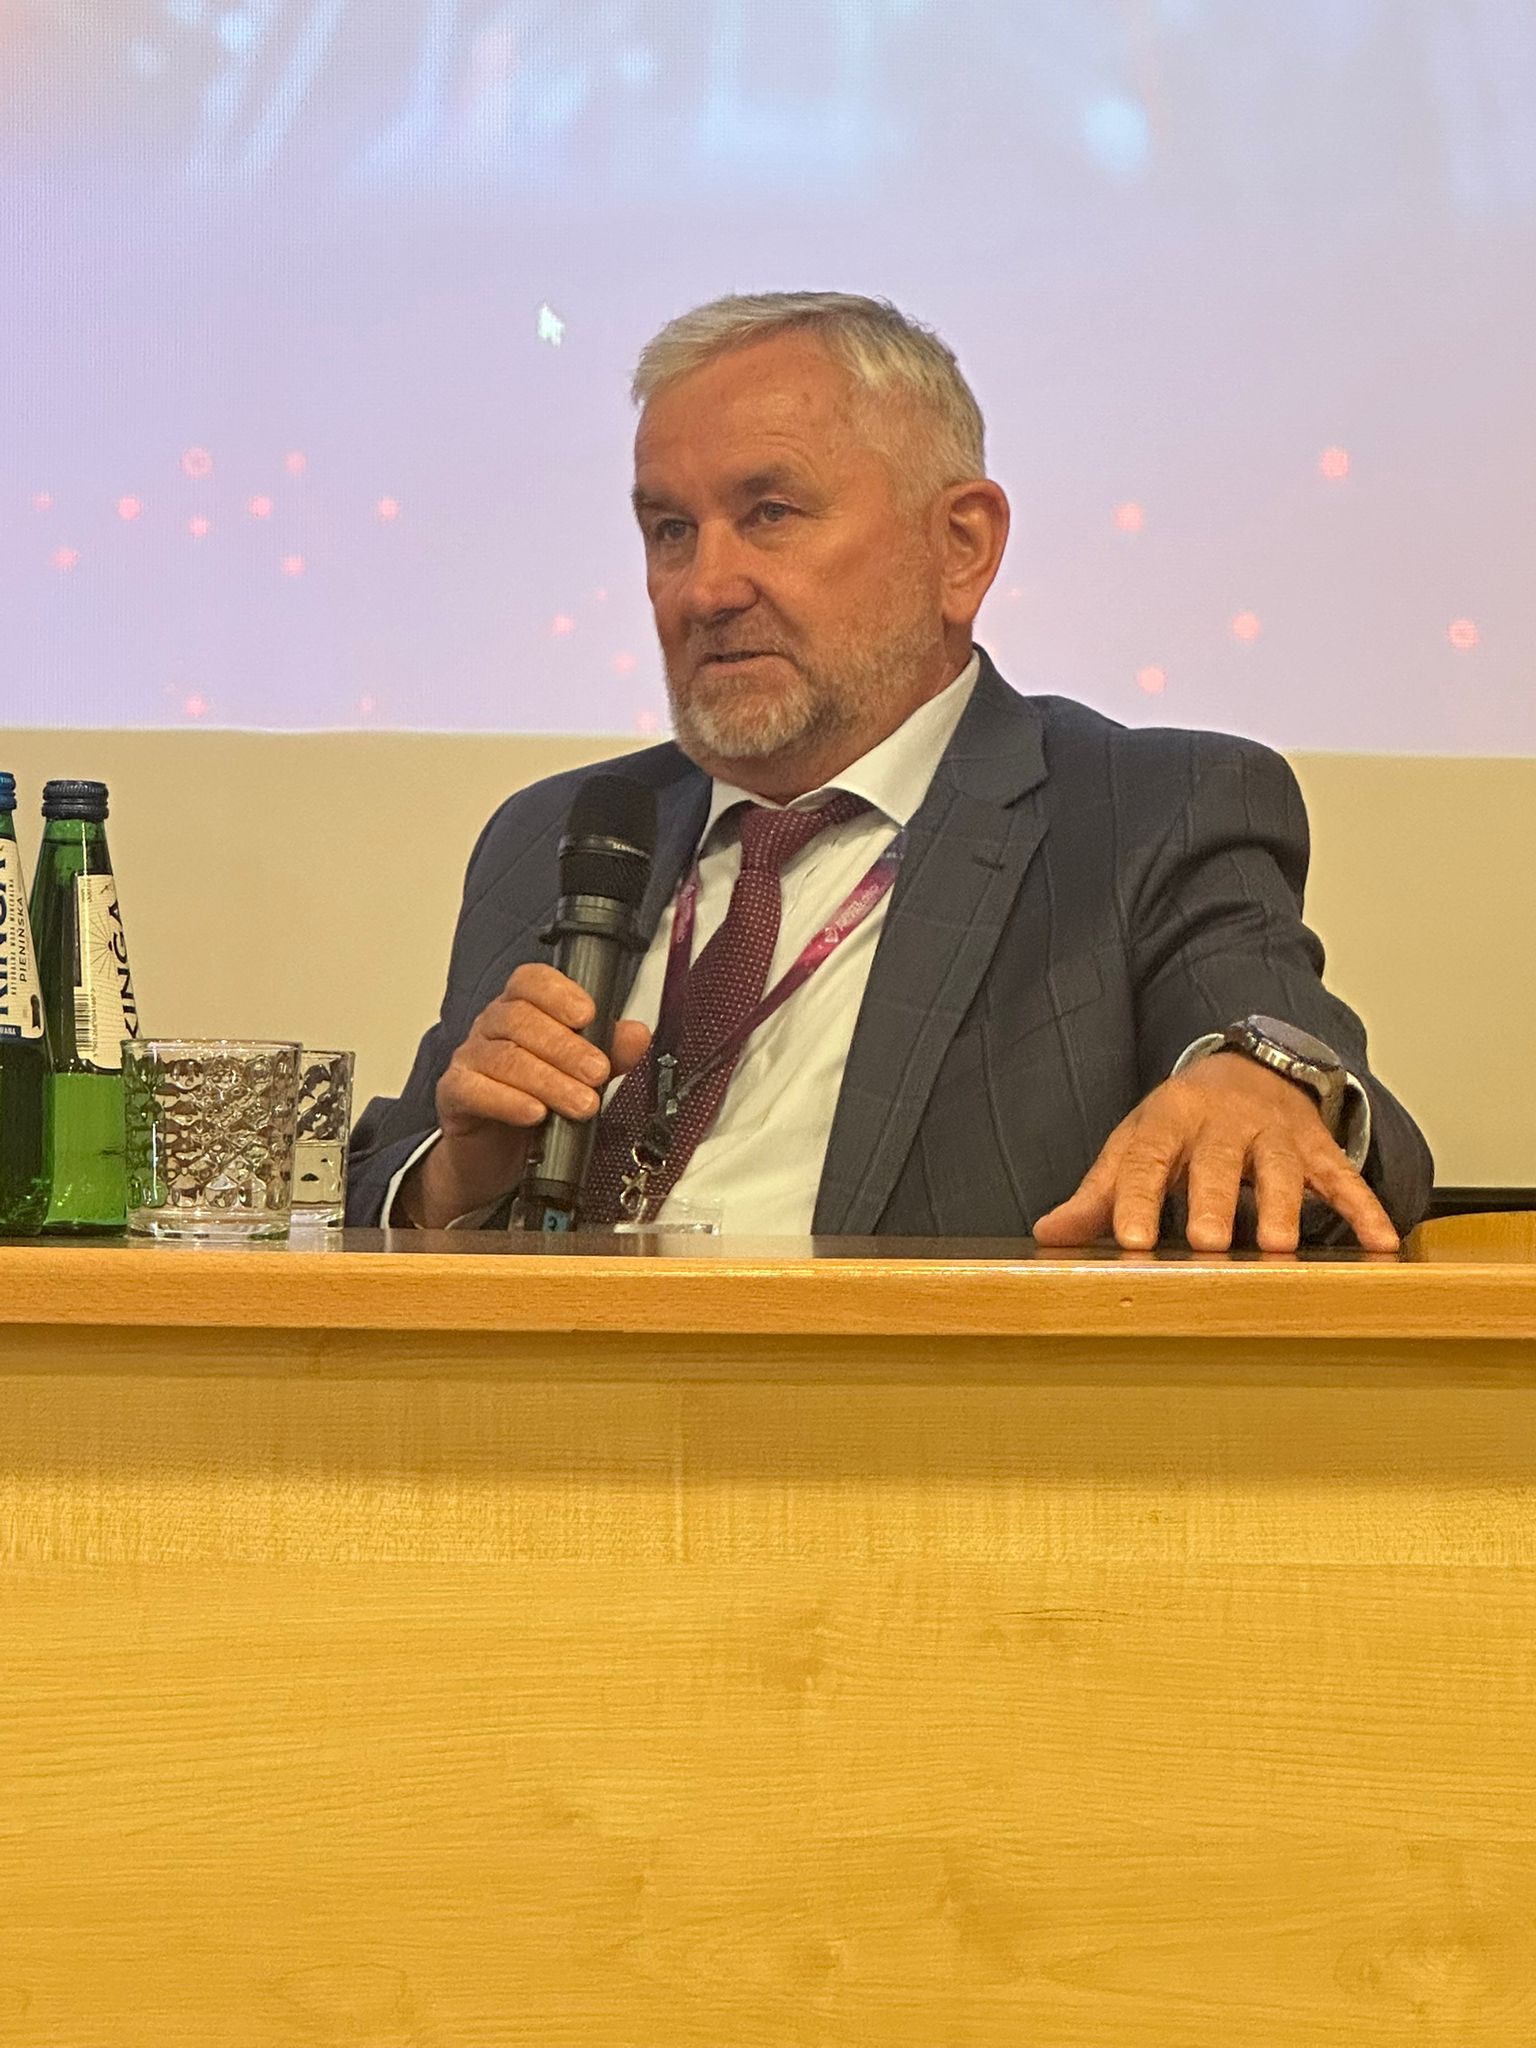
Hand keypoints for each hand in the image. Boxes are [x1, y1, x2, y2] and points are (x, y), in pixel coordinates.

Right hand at [396, 963, 651, 1227]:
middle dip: (566, 1047)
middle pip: (521, 1019)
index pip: (531, 982)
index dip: (559, 993)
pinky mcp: (454, 1094)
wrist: (496, 1155)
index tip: (588, 1014)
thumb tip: (637, 1035)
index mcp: (521, 1010)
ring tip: (581, 1104)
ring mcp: (469, 1059)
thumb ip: (609, 1053)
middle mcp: (492, 1028)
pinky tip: (535, 1114)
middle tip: (598, 1073)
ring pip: (504, 1057)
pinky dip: (508, 1101)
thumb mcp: (579, 1077)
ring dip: (548, 1081)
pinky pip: (474, 1089)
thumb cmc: (536, 1105)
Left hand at [1032, 1052, 1398, 1253]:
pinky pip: (1344, 1178)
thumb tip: (1049, 1235)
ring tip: (1278, 1249)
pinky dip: (1365, 1208)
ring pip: (1282, 1168)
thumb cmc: (1184, 1122)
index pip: (1147, 1160)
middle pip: (1219, 1162)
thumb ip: (1100, 1193)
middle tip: (1205, 1242)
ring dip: (1283, 1208)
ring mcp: (1276, 1133)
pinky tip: (1381, 1242)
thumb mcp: (1136, 1144)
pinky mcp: (1318, 1148)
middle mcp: (1225, 1122)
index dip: (1137, 1200)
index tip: (1129, 1240)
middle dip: (1213, 1200)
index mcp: (1170, 1120)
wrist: (1251, 1067)